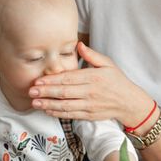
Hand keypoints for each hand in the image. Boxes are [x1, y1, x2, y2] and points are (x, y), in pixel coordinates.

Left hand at [29, 42, 151, 125]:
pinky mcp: (89, 115)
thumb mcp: (108, 63)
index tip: (39, 80)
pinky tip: (47, 110)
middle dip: (46, 92)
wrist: (130, 102)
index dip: (52, 80)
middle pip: (64, 93)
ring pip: (65, 106)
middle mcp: (90, 92)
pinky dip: (58, 113)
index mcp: (93, 77)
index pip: (69, 79)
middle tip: (31, 91)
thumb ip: (92, 55)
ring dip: (48, 104)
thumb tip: (78, 45)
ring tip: (35, 102)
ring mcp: (90, 105)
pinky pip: (71, 115)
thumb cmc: (118, 81)